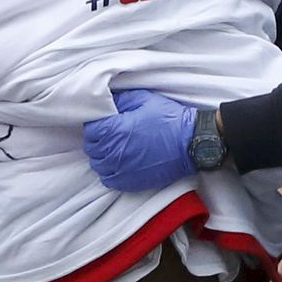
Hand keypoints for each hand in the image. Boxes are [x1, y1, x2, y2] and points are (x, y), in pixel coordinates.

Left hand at [84, 88, 202, 192]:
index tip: (103, 122)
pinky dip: (109, 172)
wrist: (191, 143)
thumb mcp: (145, 99)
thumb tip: (108, 102)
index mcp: (115, 130)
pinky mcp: (131, 182)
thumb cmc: (170, 120)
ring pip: (98, 164)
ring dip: (102, 156)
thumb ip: (122, 99)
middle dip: (97, 139)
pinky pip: (108, 179)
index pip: (90, 130)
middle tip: (109, 134)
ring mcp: (122, 169)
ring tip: (114, 148)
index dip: (95, 125)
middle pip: (92, 148)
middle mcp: (114, 151)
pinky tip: (118, 163)